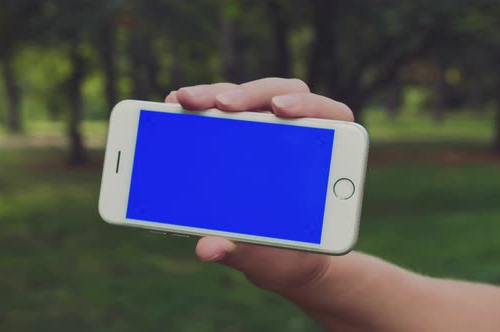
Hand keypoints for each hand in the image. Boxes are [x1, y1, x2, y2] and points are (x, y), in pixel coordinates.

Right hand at [164, 78, 353, 294]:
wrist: (283, 262)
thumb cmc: (288, 257)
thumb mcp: (269, 259)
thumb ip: (242, 252)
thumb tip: (207, 247)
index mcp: (324, 157)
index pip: (328, 114)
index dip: (307, 105)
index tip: (280, 110)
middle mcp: (297, 135)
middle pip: (278, 95)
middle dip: (247, 94)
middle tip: (219, 104)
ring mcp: (265, 132)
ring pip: (243, 99)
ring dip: (214, 95)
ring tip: (183, 101)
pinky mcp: (238, 138)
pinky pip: (219, 114)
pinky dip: (196, 110)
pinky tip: (172, 109)